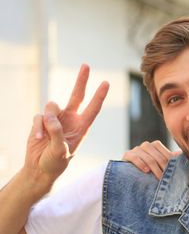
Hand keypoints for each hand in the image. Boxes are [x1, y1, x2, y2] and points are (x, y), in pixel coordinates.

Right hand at [25, 64, 108, 182]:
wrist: (40, 168)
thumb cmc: (56, 163)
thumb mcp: (61, 151)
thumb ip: (57, 133)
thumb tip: (50, 117)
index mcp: (82, 127)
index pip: (93, 108)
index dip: (99, 96)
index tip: (106, 83)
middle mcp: (70, 120)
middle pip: (76, 95)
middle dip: (81, 80)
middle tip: (86, 65)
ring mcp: (56, 119)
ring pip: (52, 106)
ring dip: (48, 119)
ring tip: (46, 135)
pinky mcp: (42, 121)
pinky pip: (39, 116)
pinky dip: (38, 126)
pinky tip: (38, 137)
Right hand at [123, 140, 179, 178]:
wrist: (130, 174)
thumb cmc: (149, 170)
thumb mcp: (160, 165)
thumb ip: (170, 159)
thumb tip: (181, 153)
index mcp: (155, 145)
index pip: (165, 153)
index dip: (170, 164)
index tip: (174, 174)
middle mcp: (146, 145)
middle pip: (158, 157)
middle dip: (164, 168)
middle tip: (168, 179)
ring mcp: (136, 149)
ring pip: (148, 158)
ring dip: (155, 169)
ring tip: (159, 178)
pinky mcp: (127, 155)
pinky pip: (135, 157)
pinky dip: (141, 164)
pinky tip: (146, 171)